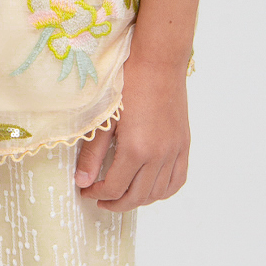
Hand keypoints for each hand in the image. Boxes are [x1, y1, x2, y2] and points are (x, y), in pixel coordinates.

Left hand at [74, 55, 191, 209]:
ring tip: (121, 195)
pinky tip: (149, 188)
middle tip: (99, 198)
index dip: (96, 193)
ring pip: (157, 193)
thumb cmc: (129, 83)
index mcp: (135, 150)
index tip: (86, 190)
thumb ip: (92, 154)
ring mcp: (174, 152)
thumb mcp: (104, 119)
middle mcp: (158, 156)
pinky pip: (177, 180)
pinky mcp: (183, 145)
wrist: (159, 62)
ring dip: (138, 200)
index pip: (114, 188)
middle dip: (115, 203)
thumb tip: (82, 182)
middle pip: (136, 197)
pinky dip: (163, 191)